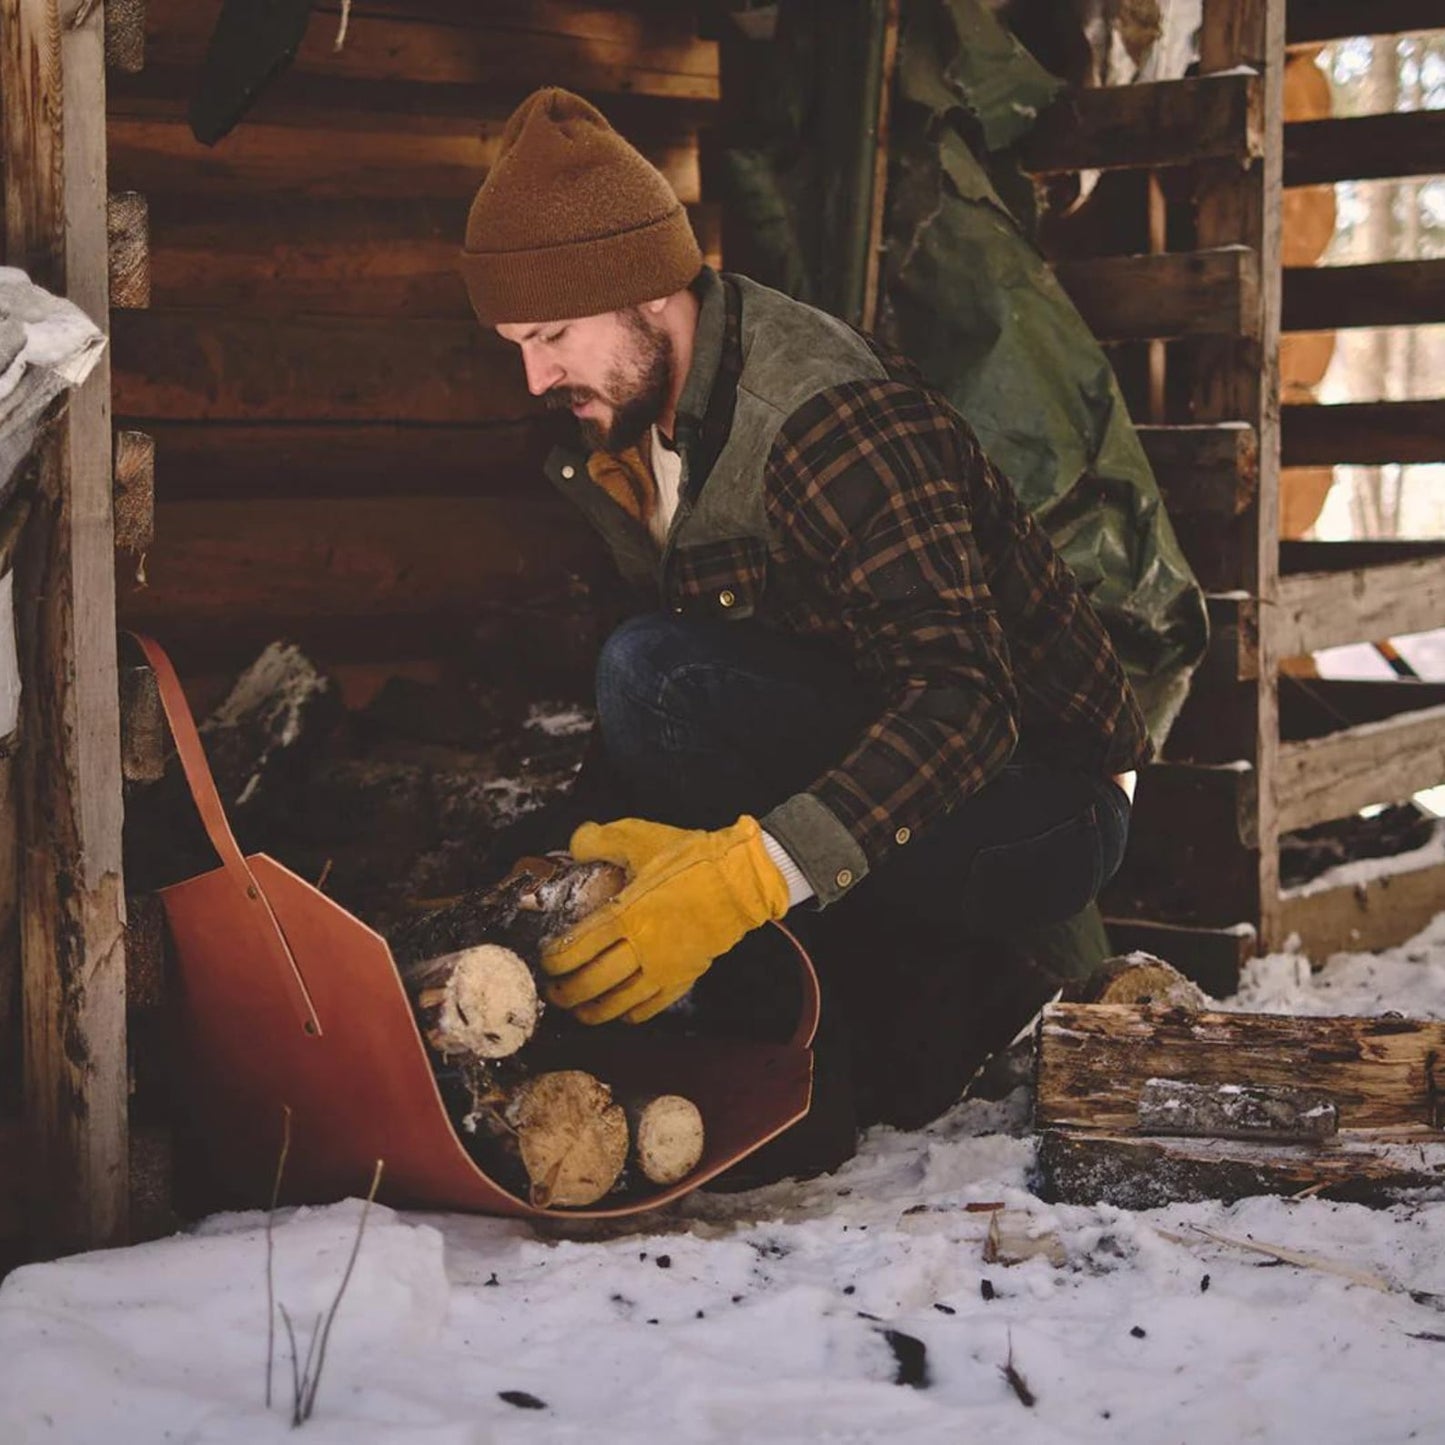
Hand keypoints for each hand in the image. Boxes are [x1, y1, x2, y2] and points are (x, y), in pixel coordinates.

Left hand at [539, 815, 788, 1023]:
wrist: (743, 878)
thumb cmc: (693, 857)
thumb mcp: (640, 837)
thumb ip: (599, 840)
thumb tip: (573, 845)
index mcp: (628, 913)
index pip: (577, 948)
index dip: (554, 960)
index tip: (544, 960)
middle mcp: (643, 947)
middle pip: (592, 983)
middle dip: (565, 992)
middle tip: (552, 990)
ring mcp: (665, 967)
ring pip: (618, 1003)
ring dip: (592, 1011)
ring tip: (577, 1009)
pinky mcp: (685, 977)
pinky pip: (651, 1007)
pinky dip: (629, 1015)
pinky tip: (619, 1012)